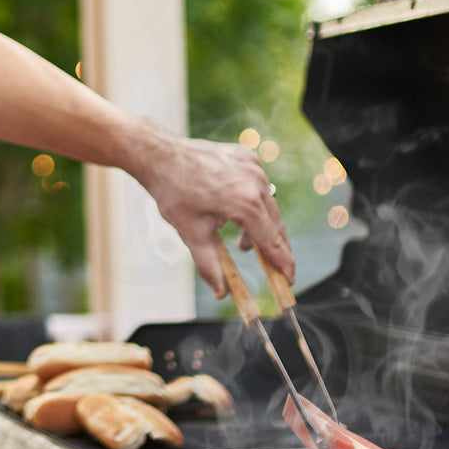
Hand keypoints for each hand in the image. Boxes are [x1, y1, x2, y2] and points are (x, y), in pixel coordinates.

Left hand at [138, 129, 292, 296]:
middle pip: (275, 222)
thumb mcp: (191, 233)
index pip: (272, 240)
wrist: (159, 156)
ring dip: (260, 225)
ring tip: (243, 243)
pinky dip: (253, 202)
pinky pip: (258, 185)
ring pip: (267, 203)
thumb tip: (221, 292)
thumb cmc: (173, 193)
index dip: (283, 262)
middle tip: (274, 268)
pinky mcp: (246, 156)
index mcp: (246, 202)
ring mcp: (253, 166)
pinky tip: (236, 213)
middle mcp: (256, 181)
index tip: (290, 279)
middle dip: (274, 247)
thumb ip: (209, 265)